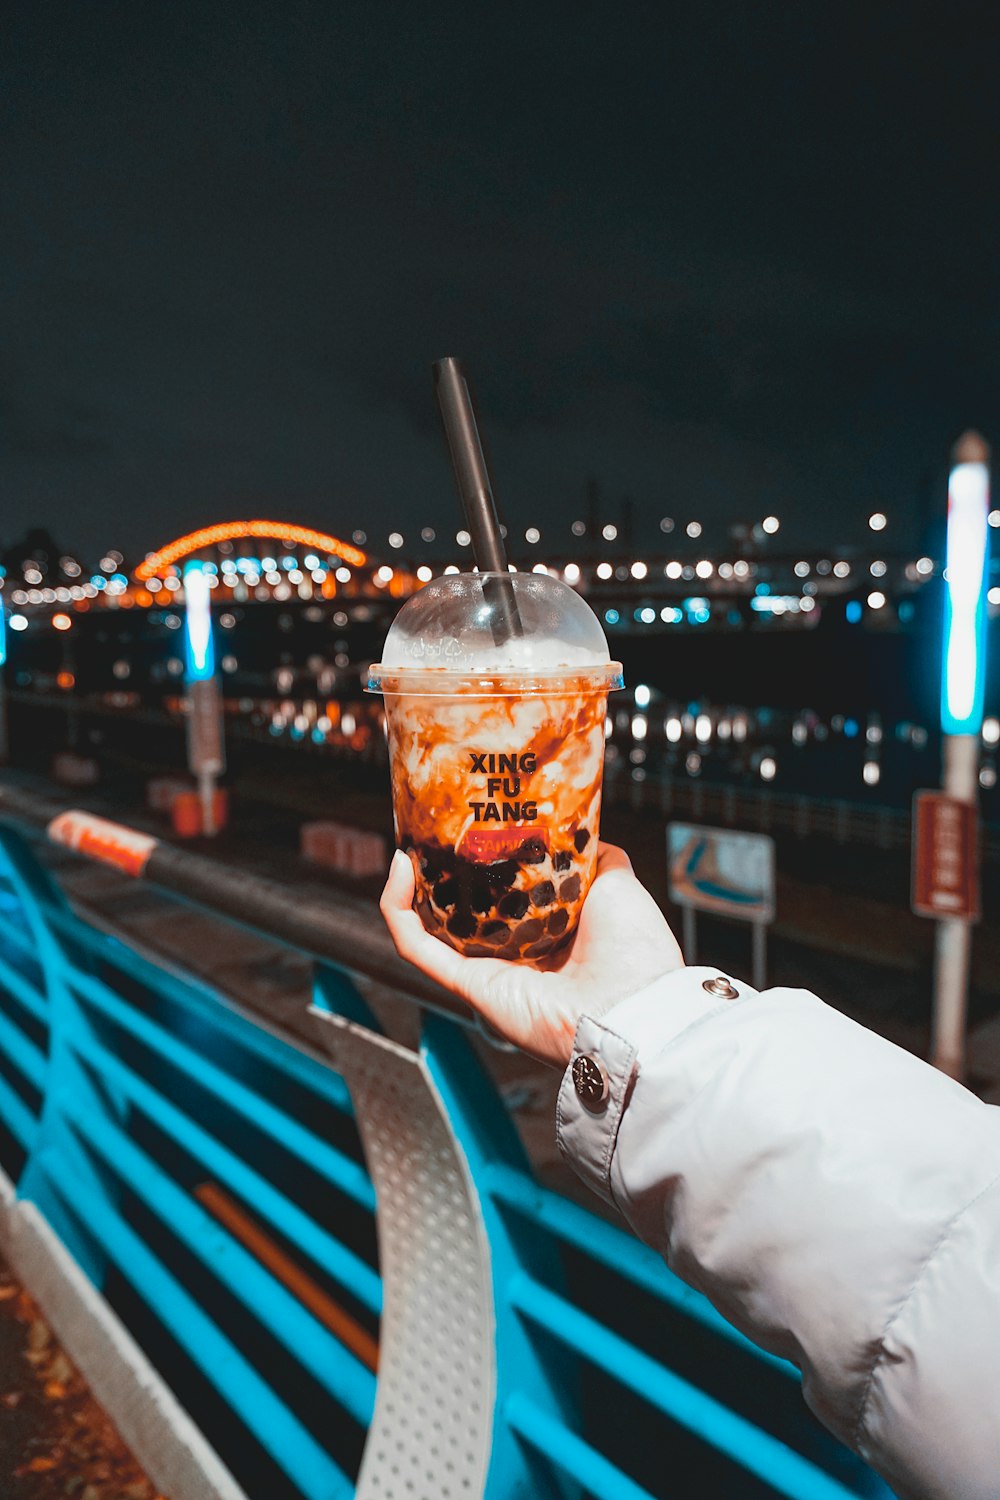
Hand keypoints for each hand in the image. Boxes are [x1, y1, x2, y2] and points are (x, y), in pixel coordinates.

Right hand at [380, 841, 683, 1066]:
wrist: (636, 1006)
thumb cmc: (635, 952)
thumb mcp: (618, 884)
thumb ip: (596, 857)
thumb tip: (580, 830)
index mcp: (551, 932)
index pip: (505, 893)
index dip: (482, 860)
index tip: (471, 825)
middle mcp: (517, 953)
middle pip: (463, 909)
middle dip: (440, 870)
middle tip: (431, 830)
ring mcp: (490, 971)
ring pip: (430, 927)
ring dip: (409, 886)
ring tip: (407, 843)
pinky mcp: (470, 985)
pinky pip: (418, 948)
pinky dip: (398, 909)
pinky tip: (400, 866)